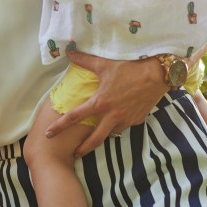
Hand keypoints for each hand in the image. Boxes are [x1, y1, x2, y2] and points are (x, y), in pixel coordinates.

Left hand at [44, 50, 166, 156]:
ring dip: (103, 134)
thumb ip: (84, 60)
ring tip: (97, 134)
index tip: (48, 134)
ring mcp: (126, 120)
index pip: (74, 117)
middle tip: (75, 154)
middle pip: (94, 139)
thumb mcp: (104, 64)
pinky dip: (118, 124)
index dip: (59, 127)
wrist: (158, 74)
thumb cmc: (130, 67)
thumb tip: (68, 52)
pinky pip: (124, 125)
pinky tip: (117, 118)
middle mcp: (112, 116)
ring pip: (111, 133)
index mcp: (100, 103)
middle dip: (83, 149)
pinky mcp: (137, 120)